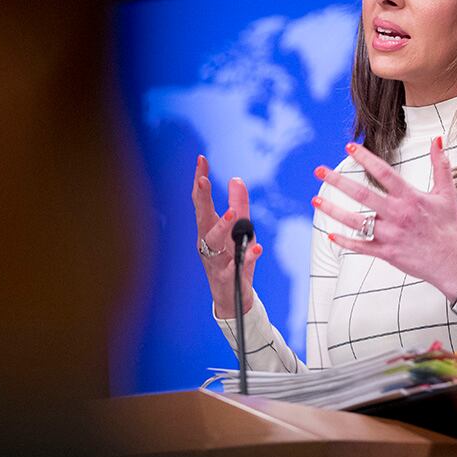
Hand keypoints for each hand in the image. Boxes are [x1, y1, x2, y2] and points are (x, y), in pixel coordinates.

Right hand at [191, 155, 262, 318]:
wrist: (231, 296)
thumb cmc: (231, 258)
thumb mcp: (239, 229)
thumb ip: (238, 204)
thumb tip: (236, 178)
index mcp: (207, 228)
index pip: (201, 200)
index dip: (200, 179)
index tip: (201, 160)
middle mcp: (207, 242)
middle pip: (202, 217)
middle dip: (202, 198)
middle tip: (203, 180)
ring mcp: (216, 259)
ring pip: (215, 241)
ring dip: (223, 226)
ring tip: (233, 214)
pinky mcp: (228, 276)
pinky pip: (237, 264)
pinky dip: (248, 256)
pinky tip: (256, 247)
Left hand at [313, 138, 456, 302]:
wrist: (454, 263)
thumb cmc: (450, 228)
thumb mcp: (447, 193)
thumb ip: (440, 165)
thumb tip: (437, 139)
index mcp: (410, 198)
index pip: (383, 172)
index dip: (365, 158)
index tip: (349, 147)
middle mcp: (397, 215)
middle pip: (362, 195)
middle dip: (337, 181)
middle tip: (319, 170)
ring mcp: (390, 235)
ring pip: (355, 222)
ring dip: (333, 210)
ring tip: (315, 200)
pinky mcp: (387, 253)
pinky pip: (361, 247)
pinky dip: (345, 242)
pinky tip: (330, 234)